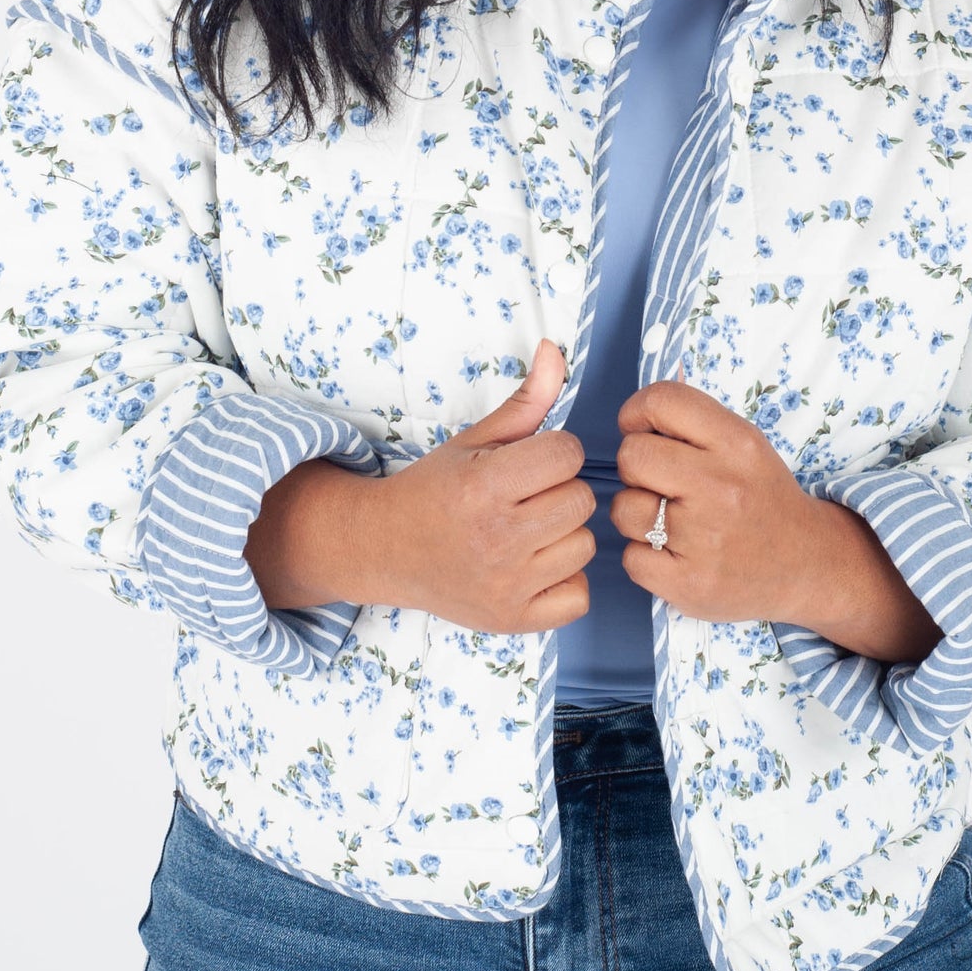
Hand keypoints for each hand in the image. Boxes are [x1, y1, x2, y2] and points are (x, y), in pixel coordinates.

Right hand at [246, 342, 596, 634]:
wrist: (386, 550)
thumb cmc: (436, 490)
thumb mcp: (474, 440)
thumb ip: (525, 401)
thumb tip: (557, 350)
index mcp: (484, 486)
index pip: (568, 454)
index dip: (552, 453)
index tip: (526, 464)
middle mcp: (496, 539)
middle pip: (581, 501)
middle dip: (558, 492)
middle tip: (523, 498)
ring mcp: (506, 585)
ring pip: (585, 545)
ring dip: (563, 534)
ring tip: (525, 530)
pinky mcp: (512, 621)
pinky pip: (579, 595)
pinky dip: (564, 581)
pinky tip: (532, 566)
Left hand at [612, 377, 943, 662]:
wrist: (808, 566)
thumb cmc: (763, 499)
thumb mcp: (746, 447)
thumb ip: (695, 425)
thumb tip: (636, 416)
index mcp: (738, 444)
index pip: (662, 401)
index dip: (637, 412)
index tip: (640, 430)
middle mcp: (721, 488)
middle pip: (632, 456)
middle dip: (636, 468)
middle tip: (658, 482)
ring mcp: (704, 540)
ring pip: (623, 509)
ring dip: (636, 515)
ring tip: (668, 522)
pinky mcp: (688, 584)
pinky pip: (630, 557)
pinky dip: (644, 557)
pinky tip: (674, 555)